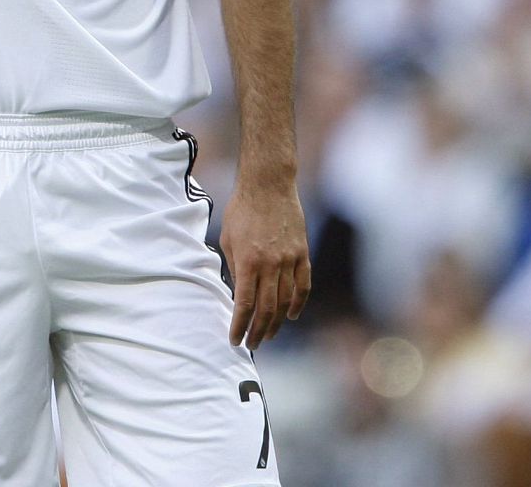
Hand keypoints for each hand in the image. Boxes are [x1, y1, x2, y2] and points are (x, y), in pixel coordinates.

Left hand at [219, 182, 310, 349]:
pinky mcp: (302, 253)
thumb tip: (239, 295)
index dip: (240, 326)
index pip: (245, 304)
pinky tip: (290, 315)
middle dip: (258, 331)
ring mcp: (289, 259)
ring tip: (268, 334)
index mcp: (248, 261)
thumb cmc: (242, 210)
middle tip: (252, 344)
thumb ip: (234, 268)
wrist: (269, 185)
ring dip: (276, 322)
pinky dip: (298, 303)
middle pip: (266, 308)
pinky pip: (303, 284)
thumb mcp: (227, 239)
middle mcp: (271, 264)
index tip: (235, 339)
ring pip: (286, 301)